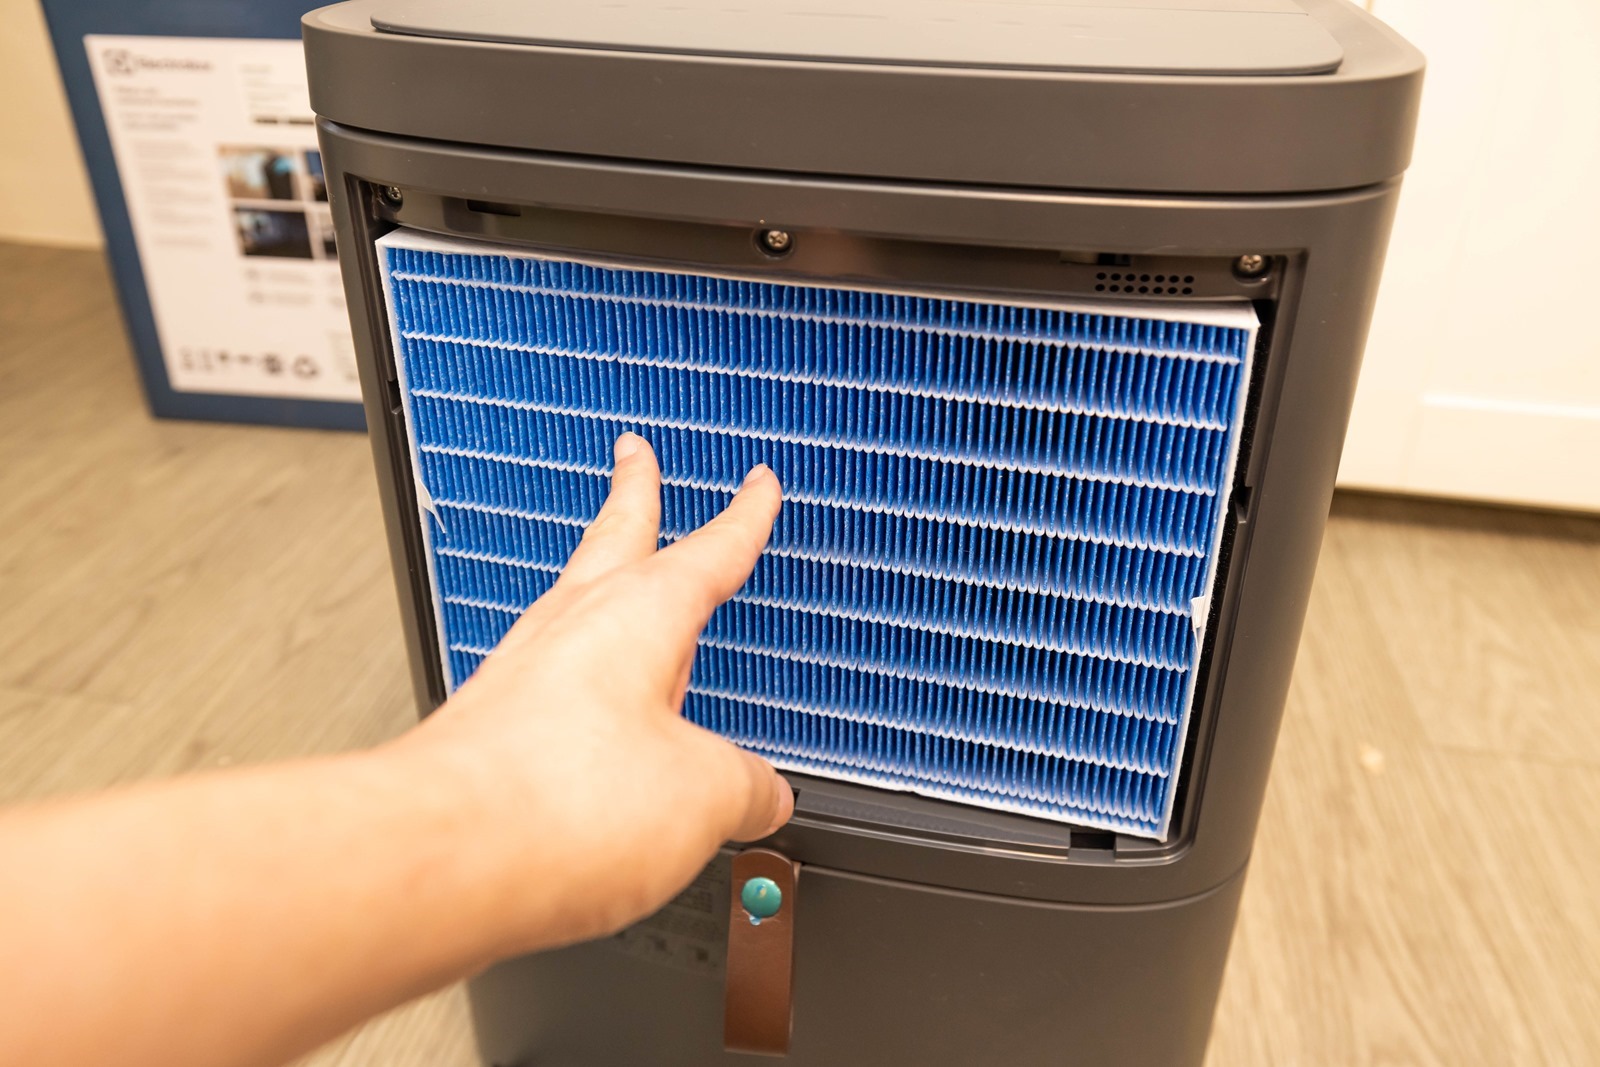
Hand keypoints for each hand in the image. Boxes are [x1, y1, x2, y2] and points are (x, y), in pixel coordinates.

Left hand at [391, 433, 793, 956]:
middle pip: (612, 541)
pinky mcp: (484, 732)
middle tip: (634, 456)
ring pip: (570, 608)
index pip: (708, 552)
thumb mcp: (702, 795)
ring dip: (598, 587)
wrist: (440, 854)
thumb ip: (746, 787)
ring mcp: (518, 676)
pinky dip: (575, 683)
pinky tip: (586, 719)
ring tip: (615, 587)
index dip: (742, 519)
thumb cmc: (555, 802)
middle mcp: (571, 628)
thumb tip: (765, 796)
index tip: (757, 485)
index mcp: (639, 615)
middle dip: (633, 495)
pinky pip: (543, 686)